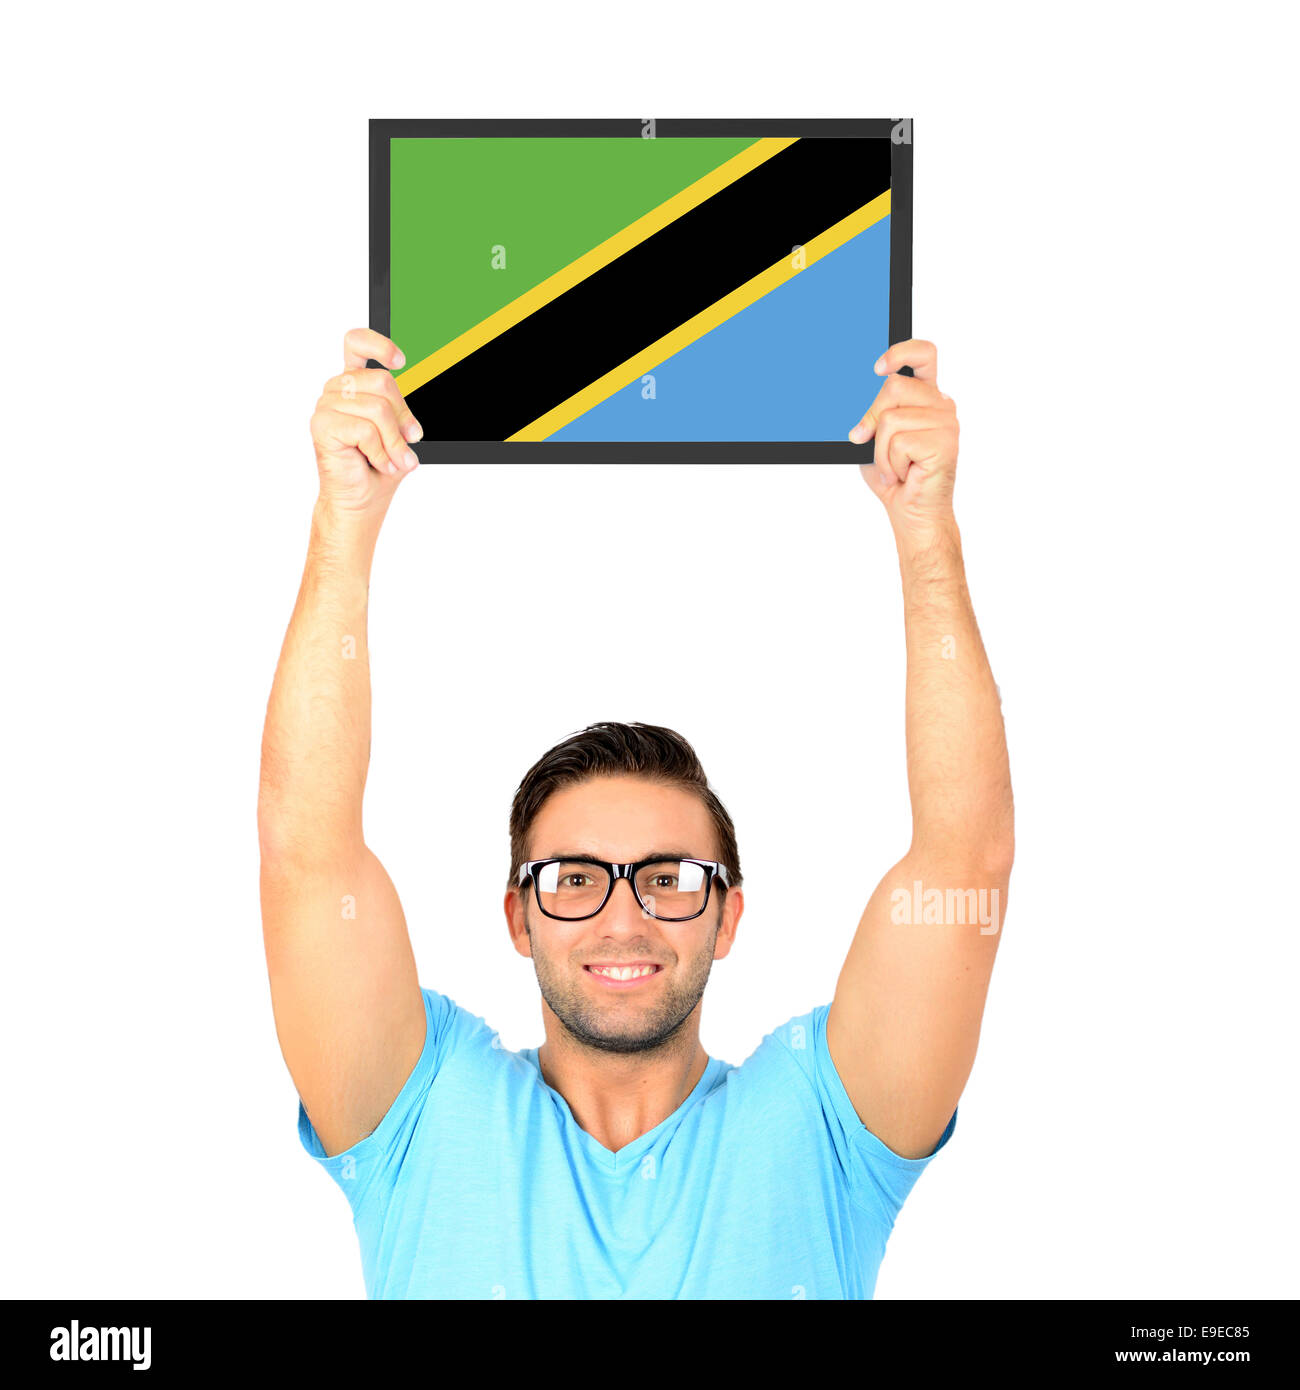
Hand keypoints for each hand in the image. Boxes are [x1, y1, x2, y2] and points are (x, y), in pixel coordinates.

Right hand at [310, 328, 422, 515]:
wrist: (360, 500)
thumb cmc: (378, 468)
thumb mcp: (399, 434)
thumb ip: (401, 415)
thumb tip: (411, 422)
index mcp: (354, 384)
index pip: (356, 343)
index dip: (379, 344)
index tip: (401, 361)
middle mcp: (337, 390)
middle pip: (382, 381)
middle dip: (403, 417)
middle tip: (409, 442)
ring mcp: (326, 406)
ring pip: (378, 409)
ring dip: (394, 442)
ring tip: (394, 460)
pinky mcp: (322, 425)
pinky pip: (366, 430)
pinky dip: (381, 452)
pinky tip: (379, 463)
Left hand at [848, 339, 958, 537]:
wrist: (913, 512)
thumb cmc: (895, 476)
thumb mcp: (875, 438)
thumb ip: (872, 415)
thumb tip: (856, 407)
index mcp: (927, 396)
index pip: (924, 354)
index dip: (900, 352)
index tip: (877, 368)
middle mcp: (941, 404)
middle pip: (893, 387)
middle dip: (870, 418)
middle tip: (868, 443)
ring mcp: (946, 423)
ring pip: (890, 419)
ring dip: (880, 451)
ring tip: (894, 466)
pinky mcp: (945, 443)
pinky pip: (899, 442)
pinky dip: (889, 464)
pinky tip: (903, 474)